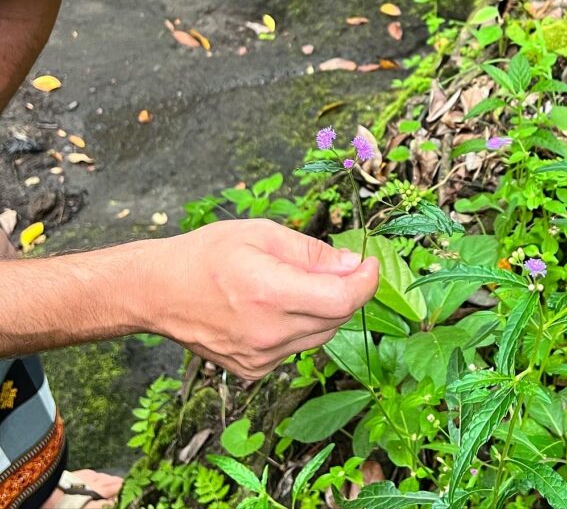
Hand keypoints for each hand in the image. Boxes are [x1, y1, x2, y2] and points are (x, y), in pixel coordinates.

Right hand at [140, 220, 378, 379]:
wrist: (159, 291)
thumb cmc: (208, 254)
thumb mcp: (262, 234)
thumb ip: (311, 252)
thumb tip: (351, 265)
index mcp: (271, 293)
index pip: (343, 299)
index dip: (366, 282)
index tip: (369, 263)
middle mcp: (269, 333)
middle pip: (336, 318)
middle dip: (346, 290)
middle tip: (335, 265)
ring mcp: (261, 358)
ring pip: (320, 335)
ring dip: (323, 308)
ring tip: (294, 282)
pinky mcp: (254, 370)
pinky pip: (296, 347)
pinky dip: (300, 325)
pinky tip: (274, 306)